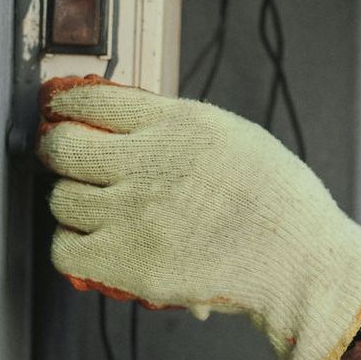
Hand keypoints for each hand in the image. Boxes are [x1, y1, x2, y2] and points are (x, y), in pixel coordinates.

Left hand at [37, 75, 360, 359]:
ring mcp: (133, 212)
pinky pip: (65, 248)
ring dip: (74, 203)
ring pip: (62, 199)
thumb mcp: (237, 138)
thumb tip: (127, 126)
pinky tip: (98, 244)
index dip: (69, 107)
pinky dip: (75, 247)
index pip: (94, 100)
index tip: (65, 115)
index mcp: (181, 124)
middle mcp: (151, 161)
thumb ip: (181, 130)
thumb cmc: (279, 202)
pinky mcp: (125, 259)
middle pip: (64, 147)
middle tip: (71, 162)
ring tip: (99, 210)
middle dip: (62, 152)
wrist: (298, 260)